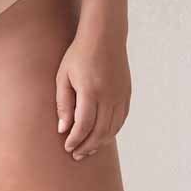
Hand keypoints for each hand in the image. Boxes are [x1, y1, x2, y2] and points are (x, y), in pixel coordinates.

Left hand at [55, 32, 130, 161]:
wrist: (105, 36)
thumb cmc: (79, 55)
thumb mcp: (63, 77)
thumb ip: (63, 104)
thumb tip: (63, 129)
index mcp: (91, 90)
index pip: (84, 124)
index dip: (76, 139)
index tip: (67, 147)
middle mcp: (109, 95)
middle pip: (100, 131)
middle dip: (87, 146)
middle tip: (76, 155)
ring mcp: (120, 95)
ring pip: (112, 128)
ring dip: (100, 142)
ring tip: (88, 149)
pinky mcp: (127, 94)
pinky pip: (121, 120)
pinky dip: (111, 132)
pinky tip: (101, 136)